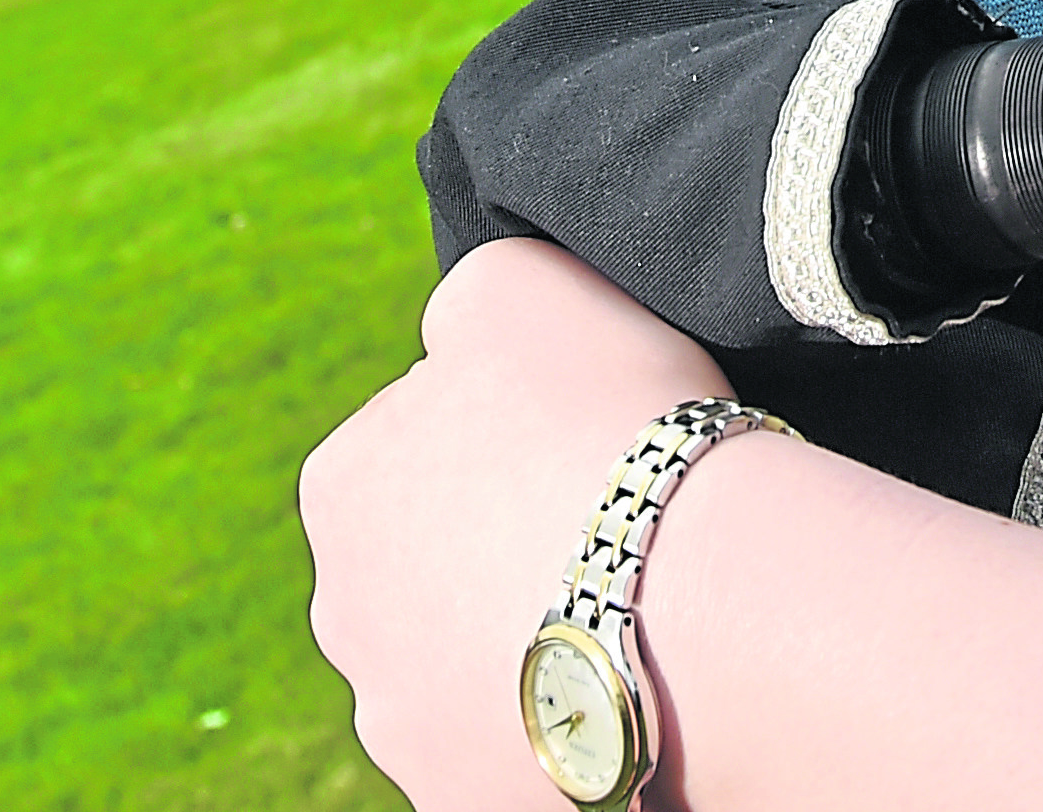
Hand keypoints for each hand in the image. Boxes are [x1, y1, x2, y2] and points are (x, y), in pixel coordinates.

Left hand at [302, 239, 732, 808]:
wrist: (700, 603)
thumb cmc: (612, 424)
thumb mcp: (518, 282)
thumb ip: (462, 303)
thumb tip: (454, 344)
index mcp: (342, 485)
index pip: (418, 431)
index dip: (512, 420)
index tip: (588, 427)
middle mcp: (343, 613)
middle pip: (434, 554)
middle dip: (504, 535)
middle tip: (612, 513)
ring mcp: (399, 721)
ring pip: (468, 655)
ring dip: (529, 627)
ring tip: (634, 600)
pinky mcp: (461, 794)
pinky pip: (516, 736)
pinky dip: (566, 707)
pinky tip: (632, 672)